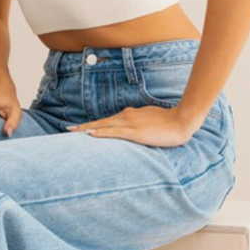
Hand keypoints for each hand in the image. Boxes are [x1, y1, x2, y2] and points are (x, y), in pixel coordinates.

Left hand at [65, 105, 196, 146]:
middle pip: (101, 122)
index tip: (79, 128)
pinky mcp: (136, 131)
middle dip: (84, 127)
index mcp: (129, 115)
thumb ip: (137, 122)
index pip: (106, 121)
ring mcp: (130, 123)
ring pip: (104, 126)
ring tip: (74, 132)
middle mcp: (126, 116)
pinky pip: (115, 132)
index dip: (92, 124)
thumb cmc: (168, 121)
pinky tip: (92, 134)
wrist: (182, 120)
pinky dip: (102, 132)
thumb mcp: (149, 120)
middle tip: (68, 130)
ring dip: (88, 129)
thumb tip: (128, 128)